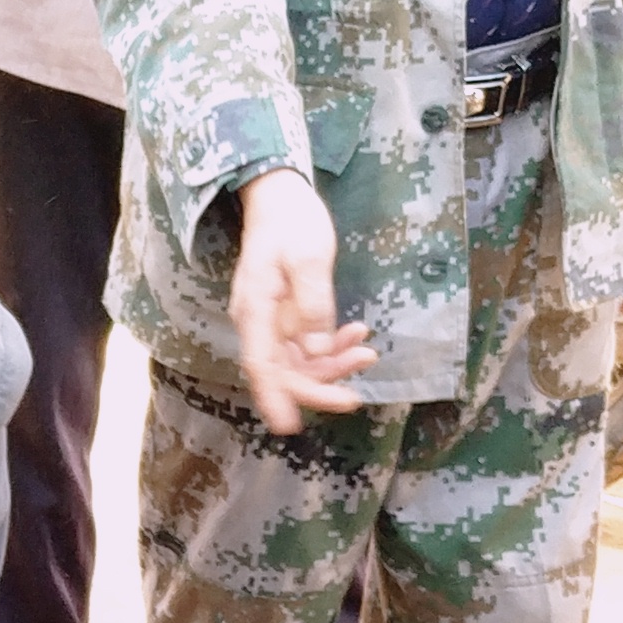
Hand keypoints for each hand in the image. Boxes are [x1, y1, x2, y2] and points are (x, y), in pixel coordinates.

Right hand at [229, 168, 372, 432]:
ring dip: (332, 366)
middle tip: (354, 395)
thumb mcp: (308, 257)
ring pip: (299, 362)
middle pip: (283, 371)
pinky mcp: (286, 316)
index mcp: (256, 310)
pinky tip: (358, 334)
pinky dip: (332, 347)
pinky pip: (307, 345)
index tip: (290, 426)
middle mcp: (259, 323)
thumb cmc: (292, 222)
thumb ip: (314, 303)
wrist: (280, 197)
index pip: (262, 365)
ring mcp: (272, 321)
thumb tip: (316, 349)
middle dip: (318, 386)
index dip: (275, 398)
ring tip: (367, 353)